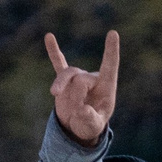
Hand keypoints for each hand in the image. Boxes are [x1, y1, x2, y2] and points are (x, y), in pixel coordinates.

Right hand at [45, 30, 119, 146]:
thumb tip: (82, 109)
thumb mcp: (93, 127)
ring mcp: (78, 78)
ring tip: (54, 93)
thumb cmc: (90, 125)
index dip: (111, 51)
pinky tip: (49, 37)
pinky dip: (54, 52)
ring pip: (68, 74)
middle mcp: (92, 79)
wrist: (77, 127)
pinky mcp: (65, 81)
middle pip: (81, 79)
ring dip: (60, 85)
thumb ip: (89, 120)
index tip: (113, 33)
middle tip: (77, 113)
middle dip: (76, 97)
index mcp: (106, 87)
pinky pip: (59, 64)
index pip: (110, 66)